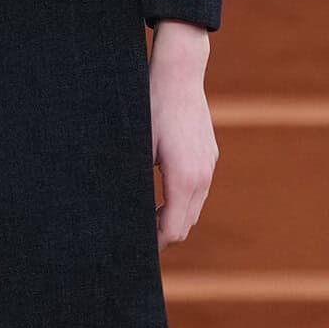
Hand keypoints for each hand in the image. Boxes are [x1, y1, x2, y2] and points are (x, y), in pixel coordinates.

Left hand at [147, 20, 216, 249]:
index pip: (172, 229)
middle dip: (163, 236)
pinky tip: (161, 196)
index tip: (134, 253)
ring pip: (194, 209)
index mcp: (183, 179)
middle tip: (136, 243)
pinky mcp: (210, 156)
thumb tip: (118, 212)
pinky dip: (182, 202)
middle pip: (186, 225)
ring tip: (146, 222)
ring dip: (173, 219)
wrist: (179, 74)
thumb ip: (132, 183)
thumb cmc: (150, 107)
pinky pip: (199, 190)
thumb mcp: (134, 147)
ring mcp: (209, 165)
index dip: (154, 245)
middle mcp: (202, 176)